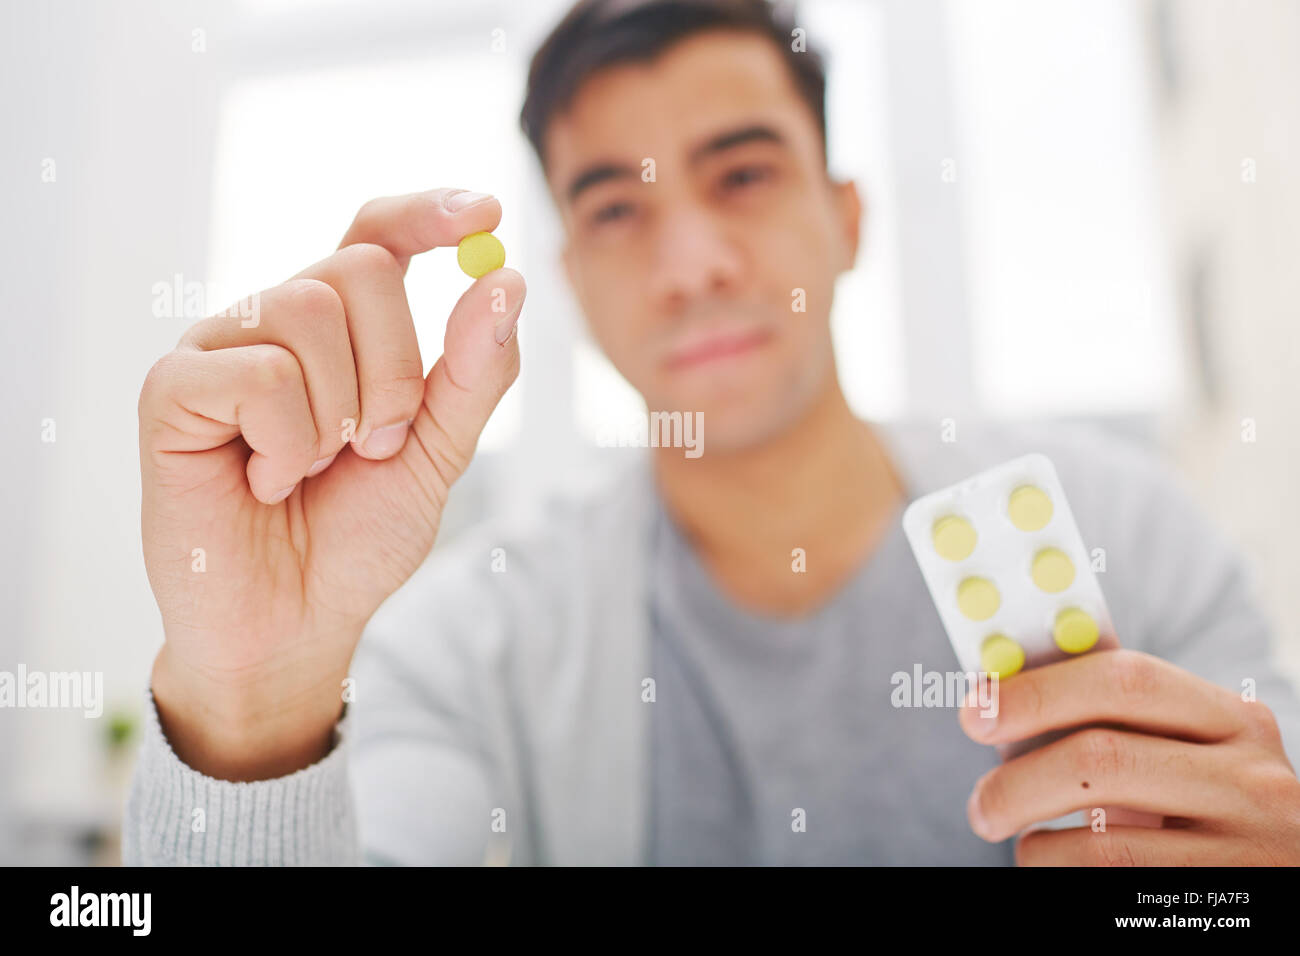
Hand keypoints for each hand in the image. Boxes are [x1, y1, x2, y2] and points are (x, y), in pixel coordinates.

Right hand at [138, 188, 523, 779]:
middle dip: (397, 372)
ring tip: (315, 468)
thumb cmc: (357, 535)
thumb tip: (505, 279)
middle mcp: (274, 322)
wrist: (297, 623)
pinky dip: (288, 444)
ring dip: (342, 413)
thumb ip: (473, 373)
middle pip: (359, 271)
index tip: (483, 212)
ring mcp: (219, 349)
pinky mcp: (173, 390)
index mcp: (337, 329)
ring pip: (309, 312)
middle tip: (375, 444)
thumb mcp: (438, 452)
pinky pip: (260, 374)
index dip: (426, 213)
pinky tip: (267, 483)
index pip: (374, 235)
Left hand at [958, 648, 1299, 863]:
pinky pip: (1113, 888)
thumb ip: (1114, 717)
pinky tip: (1058, 867)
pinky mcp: (1227, 906)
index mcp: (1234, 718)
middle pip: (1101, 758)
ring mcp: (1249, 850)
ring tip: (1019, 843)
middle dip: (1017, 779)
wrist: (1284, 873)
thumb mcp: (1183, 750)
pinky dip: (1063, 875)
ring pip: (1103, 844)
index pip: (1123, 680)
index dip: (1037, 690)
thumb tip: (1002, 696)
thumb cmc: (1206, 804)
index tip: (974, 710)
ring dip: (1035, 846)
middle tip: (979, 804)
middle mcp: (1252, 780)